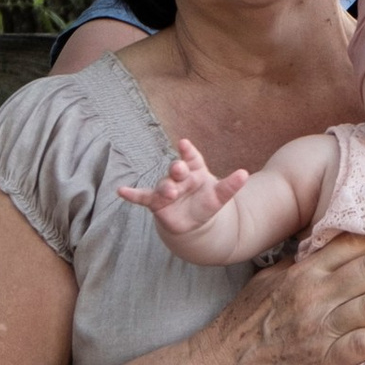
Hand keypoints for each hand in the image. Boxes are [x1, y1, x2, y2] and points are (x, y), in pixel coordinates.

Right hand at [117, 135, 248, 237]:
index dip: (188, 151)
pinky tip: (120, 191)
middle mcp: (179, 177)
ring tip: (170, 191)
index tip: (184, 144)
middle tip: (179, 169)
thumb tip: (244, 174)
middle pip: (176, 170)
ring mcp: (166, 188)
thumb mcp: (221, 195)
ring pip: (163, 186)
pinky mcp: (156, 202)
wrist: (194, 220)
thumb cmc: (206, 202)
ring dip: (165, 188)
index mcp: (194, 169)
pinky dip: (131, 194)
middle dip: (177, 168)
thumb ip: (231, 186)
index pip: (192, 157)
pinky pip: (142, 197)